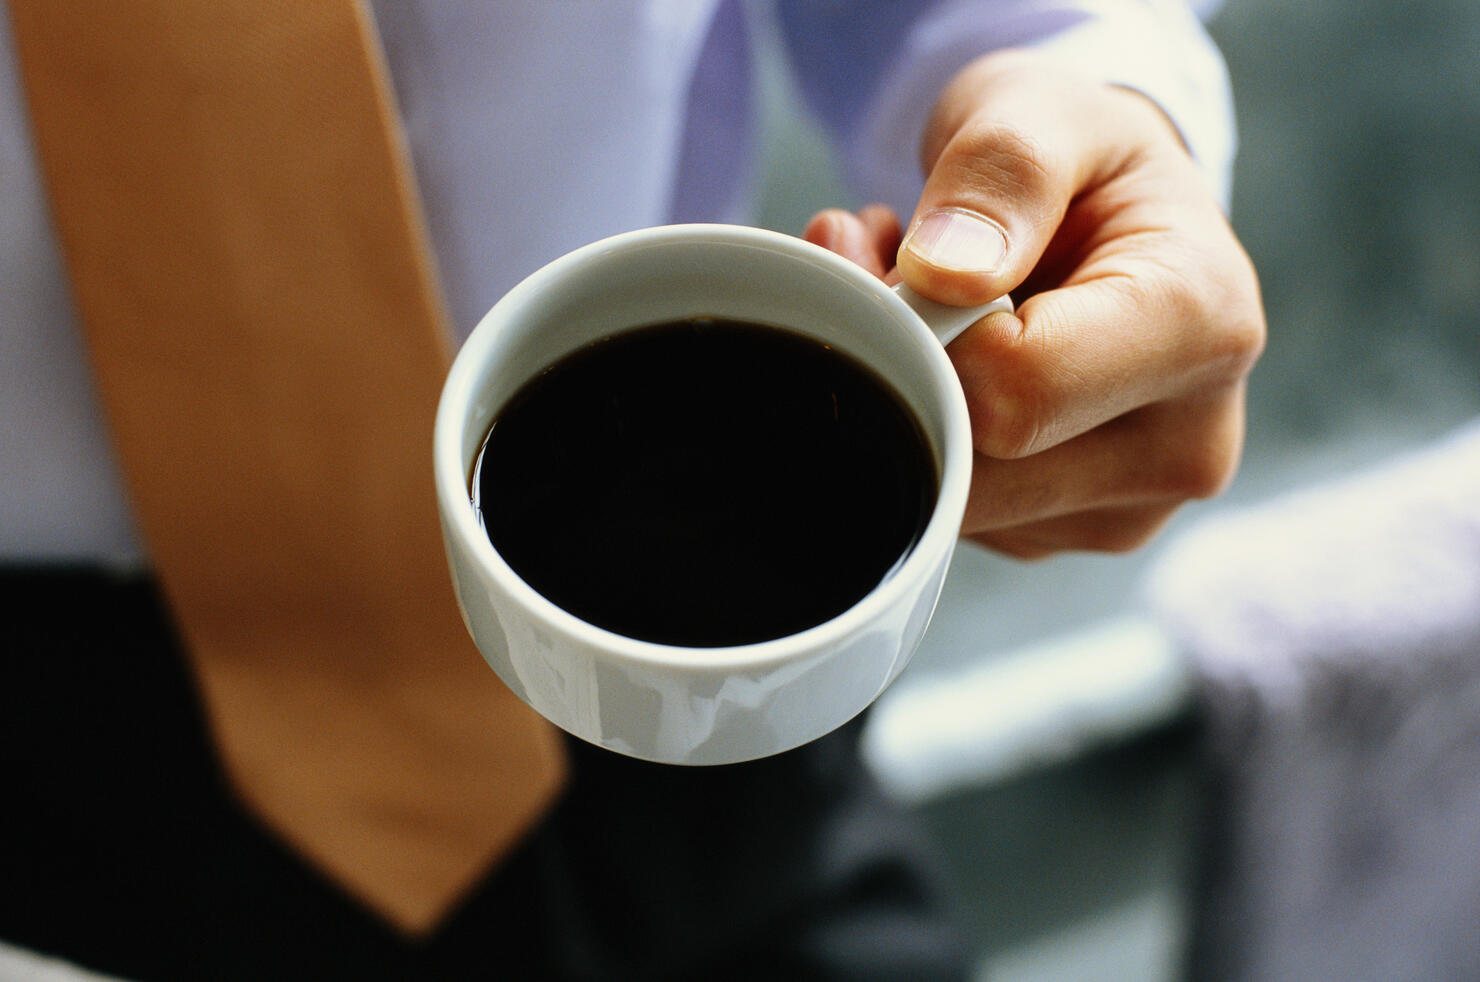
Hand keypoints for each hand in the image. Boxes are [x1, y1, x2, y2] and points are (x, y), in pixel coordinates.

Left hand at [805, 50, 1264, 558]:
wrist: (1107, 217)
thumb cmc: (1078, 160)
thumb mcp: (1044, 112)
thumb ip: (1001, 173)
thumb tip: (944, 274)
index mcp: (1205, 330)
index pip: (1019, 390)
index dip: (926, 330)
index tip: (900, 253)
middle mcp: (1186, 444)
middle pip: (980, 467)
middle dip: (897, 365)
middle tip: (874, 263)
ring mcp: (1126, 508)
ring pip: (951, 500)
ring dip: (897, 398)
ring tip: (911, 299)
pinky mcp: (1063, 532)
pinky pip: (950, 510)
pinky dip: (916, 432)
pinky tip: (935, 359)